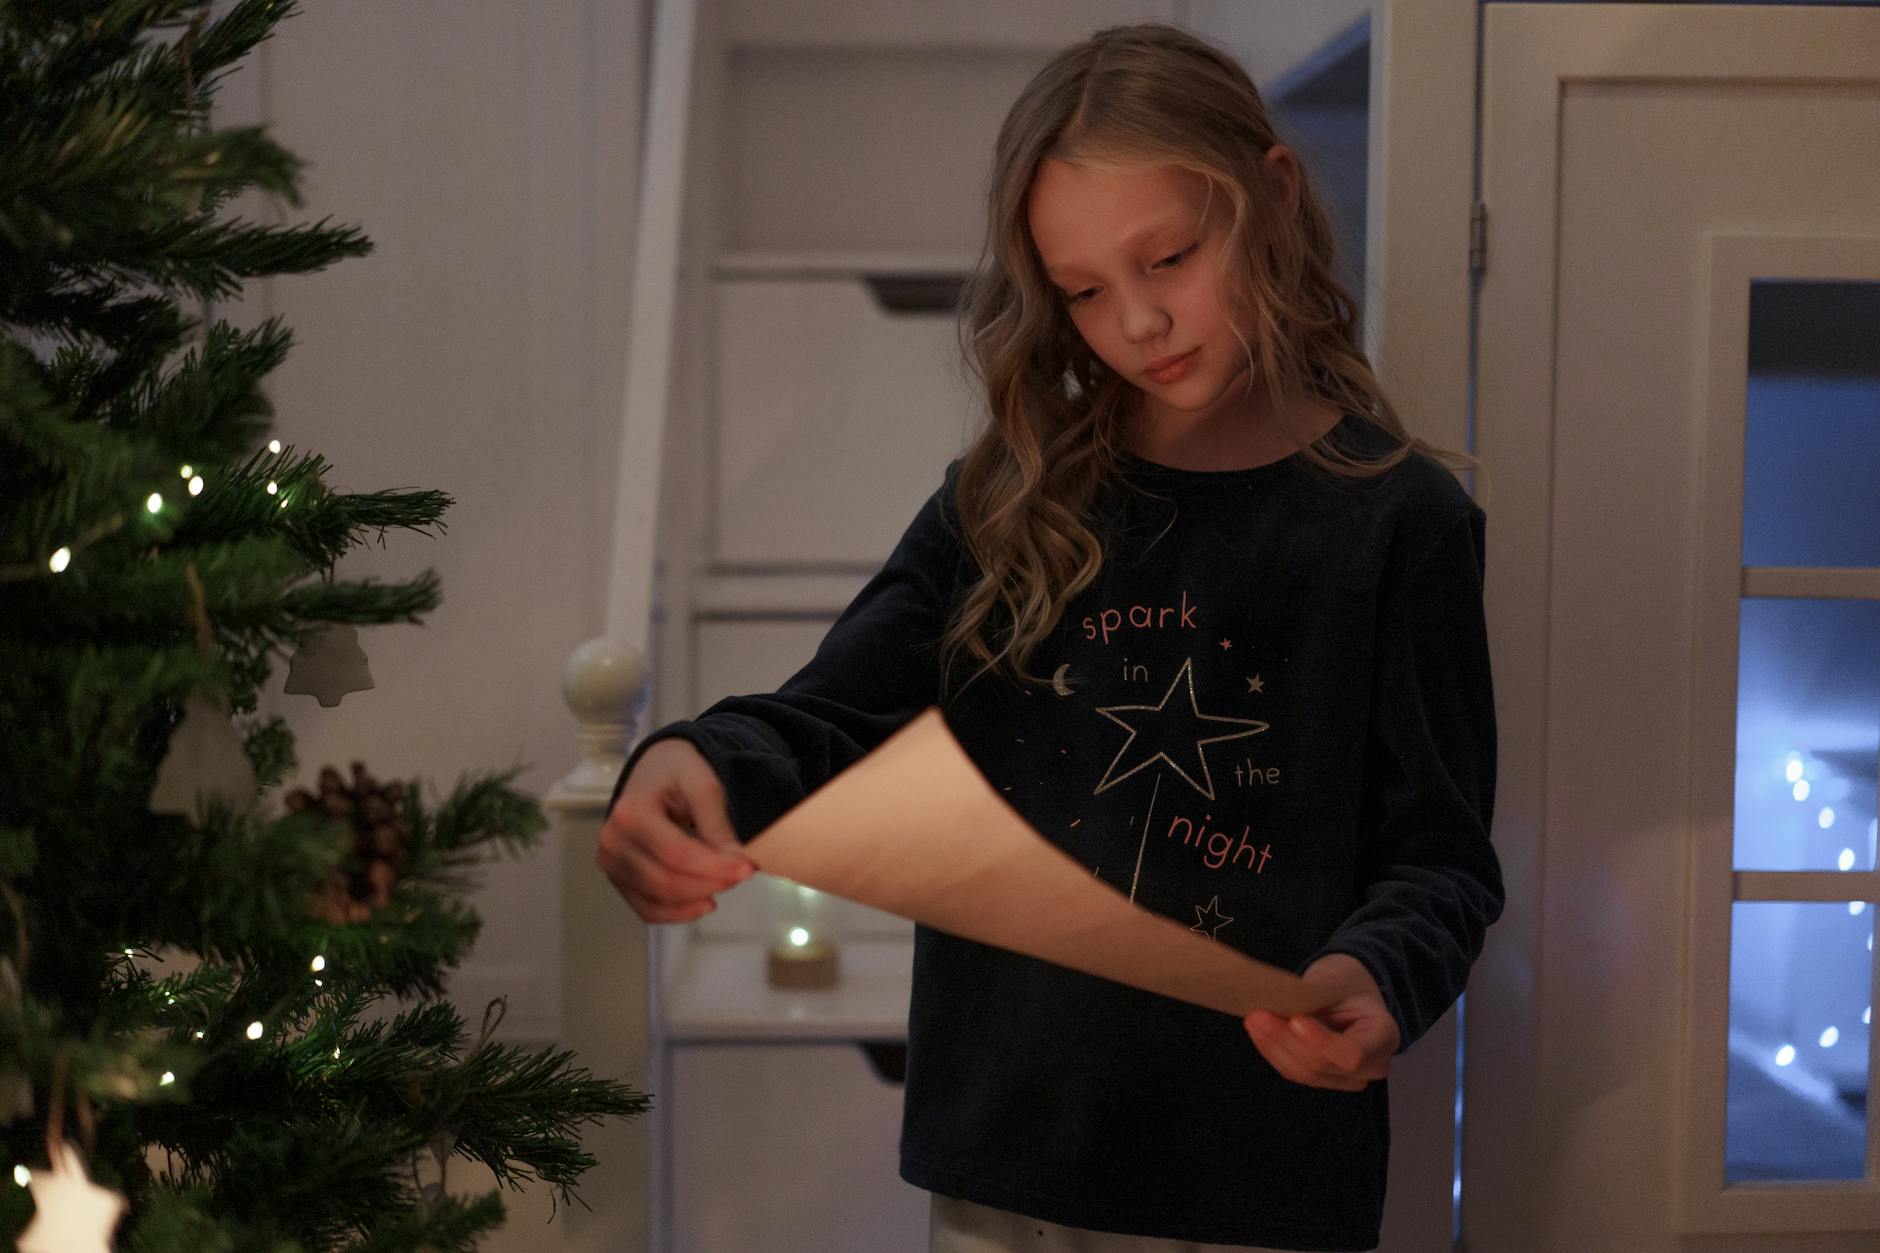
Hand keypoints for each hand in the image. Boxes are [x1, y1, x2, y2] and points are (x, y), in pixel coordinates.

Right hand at [598, 737, 755, 922]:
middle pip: (666, 881)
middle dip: (710, 883)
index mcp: (631, 812)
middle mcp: (612, 841)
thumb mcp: (702, 784)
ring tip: (726, 881)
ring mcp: (611, 863)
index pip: (676, 853)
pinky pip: (647, 909)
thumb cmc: (676, 772)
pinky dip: (678, 913)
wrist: (653, 770)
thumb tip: (735, 862)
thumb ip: (716, 824)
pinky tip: (704, 903)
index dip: (714, 867)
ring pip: (659, 899)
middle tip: (742, 873)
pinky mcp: (618, 878)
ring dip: (698, 896)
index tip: (747, 868)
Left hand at [1243, 954, 1399, 1089]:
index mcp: (1384, 1036)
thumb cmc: (1345, 982)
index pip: (1353, 1054)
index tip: (1295, 1019)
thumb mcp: (1336, 981)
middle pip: (1322, 1066)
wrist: (1348, 992)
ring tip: (1253, 1021)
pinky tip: (1259, 1033)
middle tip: (1258, 1015)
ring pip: (1305, 1073)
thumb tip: (1279, 1006)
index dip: (1321, 1042)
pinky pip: (1295, 1072)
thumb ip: (1313, 997)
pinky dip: (1273, 1052)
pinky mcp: (1324, 1079)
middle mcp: (1372, 1065)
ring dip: (1274, 1047)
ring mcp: (1348, 1078)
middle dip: (1285, 1041)